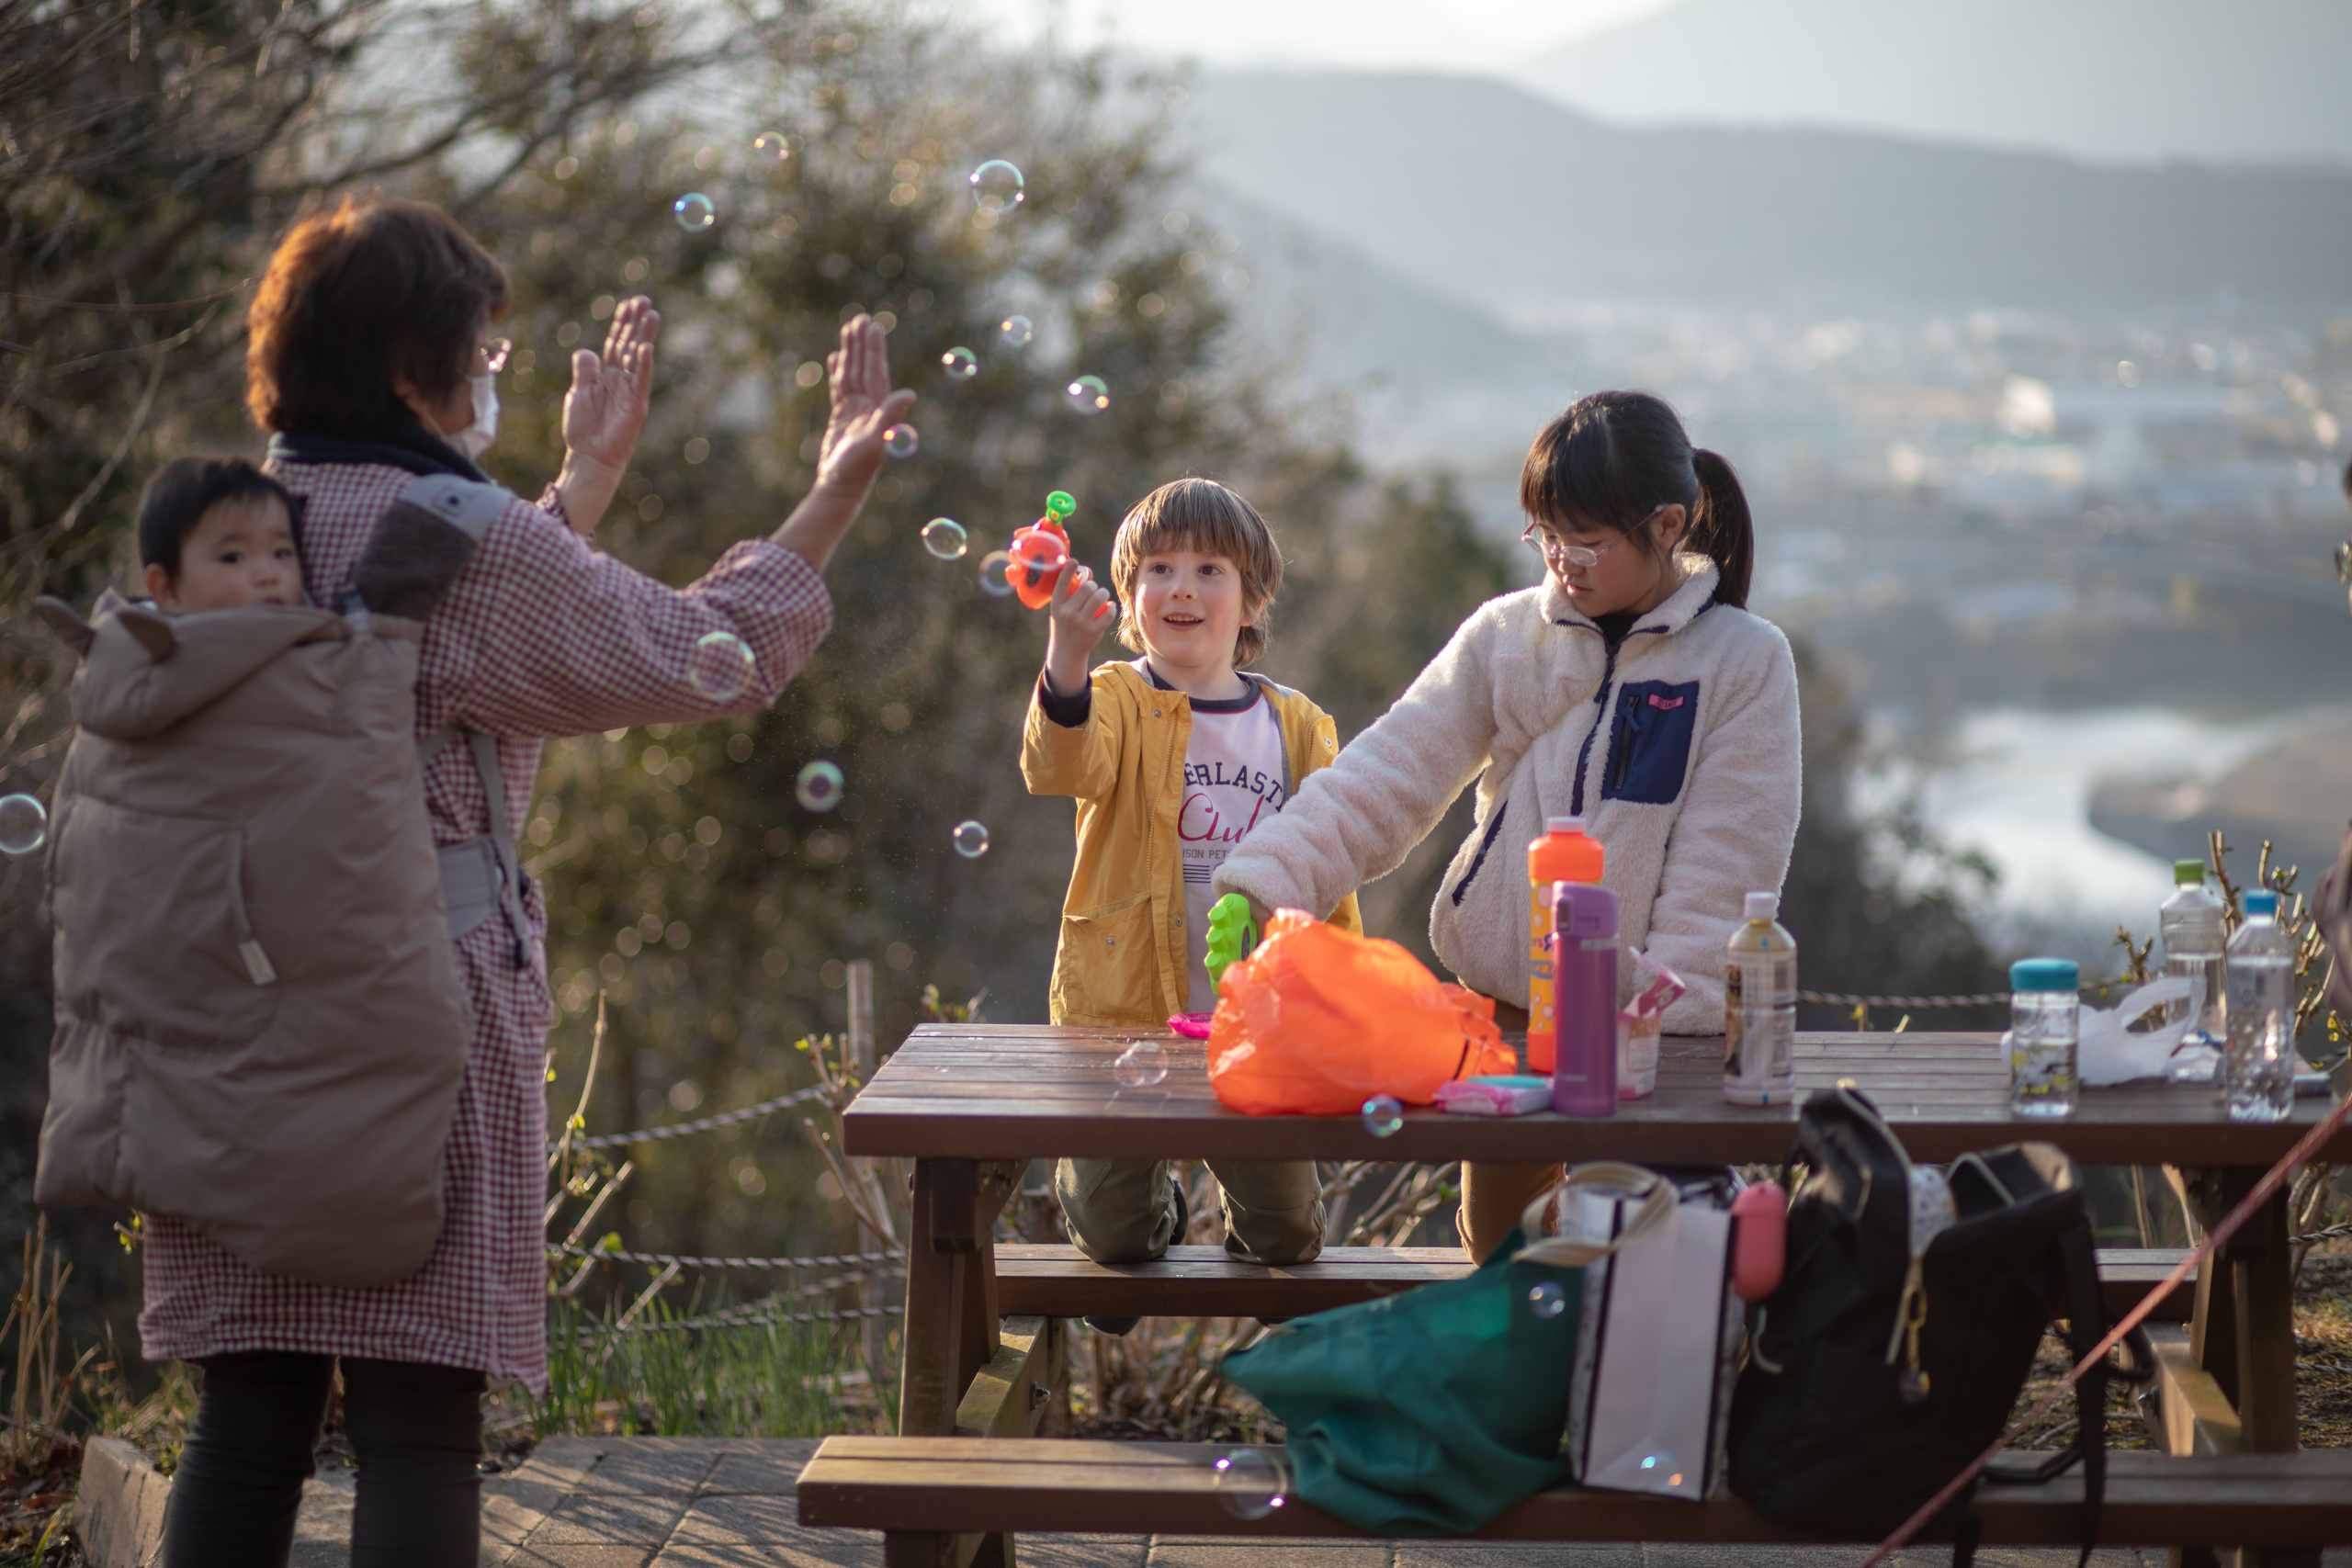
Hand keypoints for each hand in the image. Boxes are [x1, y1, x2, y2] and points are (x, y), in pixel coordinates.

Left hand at [562, 296, 658, 471]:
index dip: (622, 324)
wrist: (589, 457)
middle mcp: (622, 380)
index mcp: (608, 375)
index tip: (629, 304)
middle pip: (630, 345)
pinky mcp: (636, 407)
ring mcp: (631, 392)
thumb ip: (585, 371)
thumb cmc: (583, 428)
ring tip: (652, 316)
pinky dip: (642, 365)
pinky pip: (640, 382)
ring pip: (638, 359)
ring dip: (645, 337)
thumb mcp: (578, 392)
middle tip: (644, 301)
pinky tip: (645, 348)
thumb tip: (588, 351)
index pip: (616, 343)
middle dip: (636, 323)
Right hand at [813, 314, 916, 494]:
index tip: (871, 327)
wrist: (841, 488)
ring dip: (850, 353)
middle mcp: (869, 408)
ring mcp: (855, 412)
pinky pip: (839, 388)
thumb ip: (890, 417)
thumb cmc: (858, 469)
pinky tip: (835, 358)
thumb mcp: (875, 441)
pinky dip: (838, 372)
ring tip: (847, 329)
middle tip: (859, 318)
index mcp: (878, 409)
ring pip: (851, 375)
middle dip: (861, 344)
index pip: (875, 372)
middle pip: (864, 368)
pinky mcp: (841, 418)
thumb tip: (910, 395)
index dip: (873, 350)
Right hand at [1043, 560, 1114, 694]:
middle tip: (1093, 590)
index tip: (1074, 561)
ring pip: (1100, 597)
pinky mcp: (1094, 631)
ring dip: (1104, 593)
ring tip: (1102, 596)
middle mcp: (1067, 613)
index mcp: (1056, 605)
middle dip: (1093, 586)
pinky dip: (1112, 607)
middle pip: (1087, 588)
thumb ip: (1070, 592)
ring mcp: (1081, 623)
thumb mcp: (1060, 608)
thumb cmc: (1065, 623)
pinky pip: (1109, 612)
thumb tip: (1087, 572)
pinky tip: (1109, 607)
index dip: (1068, 570)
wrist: (1066, 651)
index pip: (1062, 584)